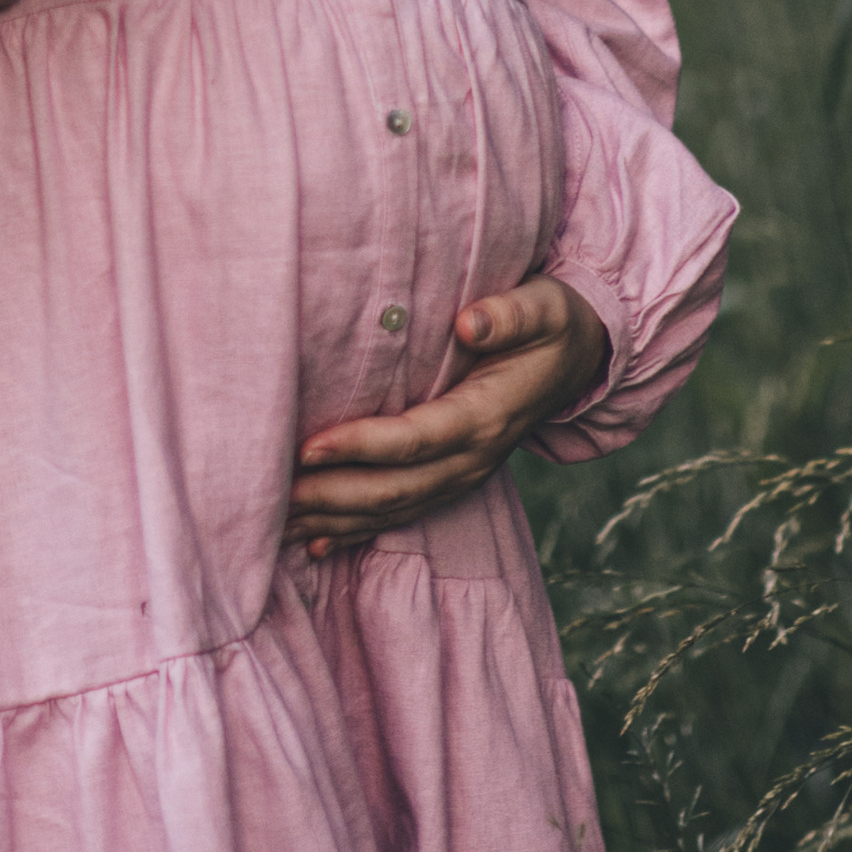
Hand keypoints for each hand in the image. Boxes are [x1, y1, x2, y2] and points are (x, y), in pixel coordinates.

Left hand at [284, 277, 611, 560]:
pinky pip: (401, 513)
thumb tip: (469, 322)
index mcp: (485, 417)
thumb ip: (508, 314)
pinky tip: (315, 544)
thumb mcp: (542, 307)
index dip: (360, 446)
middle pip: (394, 489)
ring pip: (392, 509)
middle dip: (332, 494)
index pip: (413, 440)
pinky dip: (357, 531)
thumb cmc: (551, 322)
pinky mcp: (453, 479)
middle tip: (273, 492)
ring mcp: (463, 476)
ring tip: (278, 522)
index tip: (308, 446)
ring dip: (335, 518)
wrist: (579, 359)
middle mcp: (473, 458)